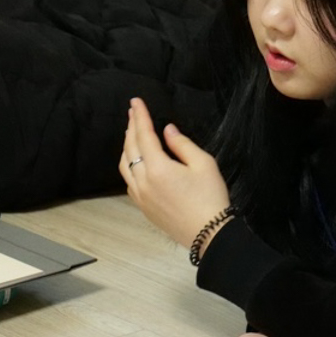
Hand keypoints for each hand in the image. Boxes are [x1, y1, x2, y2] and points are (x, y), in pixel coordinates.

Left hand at [119, 97, 231, 249]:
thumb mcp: (203, 164)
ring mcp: (141, 196)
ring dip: (127, 146)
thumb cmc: (210, 198)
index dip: (139, 116)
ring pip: (125, 165)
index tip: (135, 102)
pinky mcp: (143, 207)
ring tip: (132, 132)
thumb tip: (167, 131)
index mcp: (158, 168)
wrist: (209, 234)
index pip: (143, 134)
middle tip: (133, 112)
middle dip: (131, 127)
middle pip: (130, 148)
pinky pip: (129, 181)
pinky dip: (129, 165)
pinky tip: (136, 160)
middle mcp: (143, 182)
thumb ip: (182, 144)